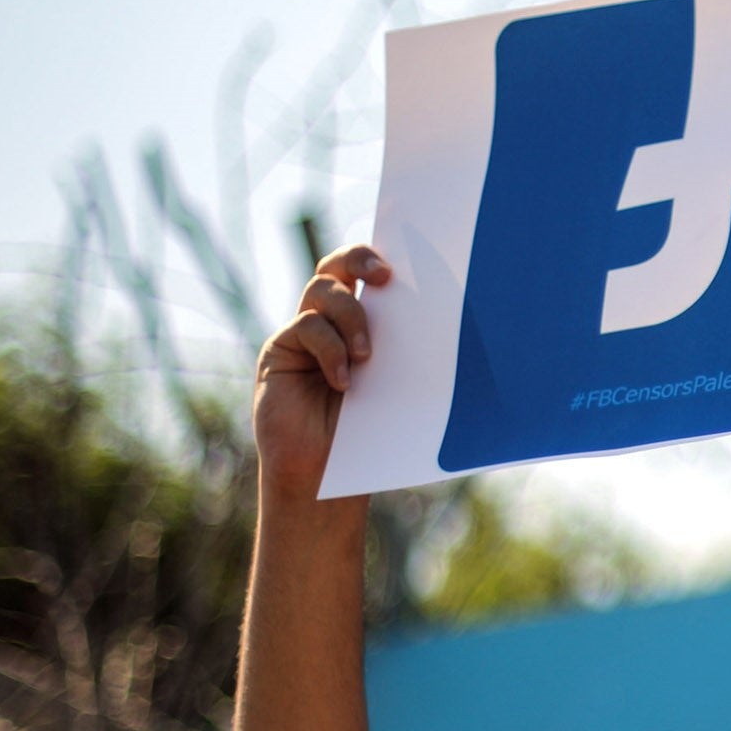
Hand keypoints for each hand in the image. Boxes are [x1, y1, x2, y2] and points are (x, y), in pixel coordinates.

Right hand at [252, 245, 388, 502]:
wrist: (326, 472)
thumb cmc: (370, 431)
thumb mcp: (396, 384)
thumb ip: (405, 350)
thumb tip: (450, 319)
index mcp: (363, 322)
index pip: (366, 274)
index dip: (379, 258)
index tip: (404, 267)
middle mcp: (329, 319)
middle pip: (337, 266)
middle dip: (359, 259)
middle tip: (384, 277)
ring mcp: (302, 332)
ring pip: (322, 291)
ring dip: (351, 317)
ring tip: (367, 356)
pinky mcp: (279, 350)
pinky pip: (305, 328)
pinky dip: (330, 350)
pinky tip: (343, 381)